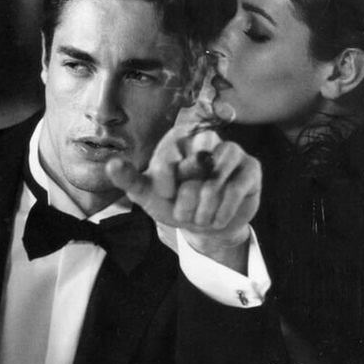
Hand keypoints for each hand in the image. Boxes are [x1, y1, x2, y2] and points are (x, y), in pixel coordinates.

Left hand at [105, 126, 261, 261]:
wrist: (205, 225)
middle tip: (185, 212)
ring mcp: (232, 151)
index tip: (166, 194)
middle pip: (194, 168)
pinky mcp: (251, 167)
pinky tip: (216, 219)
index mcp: (178, 138)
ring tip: (201, 217)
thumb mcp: (148, 195)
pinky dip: (222, 212)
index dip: (166, 183)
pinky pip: (235, 190)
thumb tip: (112, 164)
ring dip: (205, 209)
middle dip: (186, 201)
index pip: (169, 157)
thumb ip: (129, 179)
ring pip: (215, 180)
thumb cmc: (174, 203)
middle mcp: (207, 138)